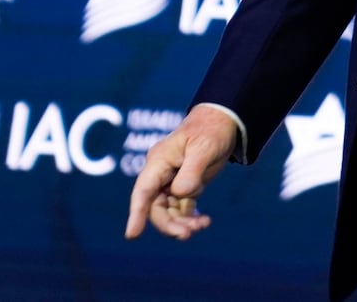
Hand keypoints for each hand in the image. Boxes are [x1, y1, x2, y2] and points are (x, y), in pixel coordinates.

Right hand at [124, 105, 238, 240]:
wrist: (224, 121)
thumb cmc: (211, 130)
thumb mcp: (204, 148)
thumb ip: (192, 171)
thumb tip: (180, 193)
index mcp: (159, 161)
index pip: (143, 191)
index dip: (136, 213)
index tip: (132, 235)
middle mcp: (161, 173)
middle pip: (156, 207)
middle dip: (169, 224)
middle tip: (187, 234)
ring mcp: (171, 181)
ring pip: (169, 211)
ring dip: (182, 223)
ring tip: (202, 225)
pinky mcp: (185, 186)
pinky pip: (182, 208)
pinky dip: (191, 217)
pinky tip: (204, 221)